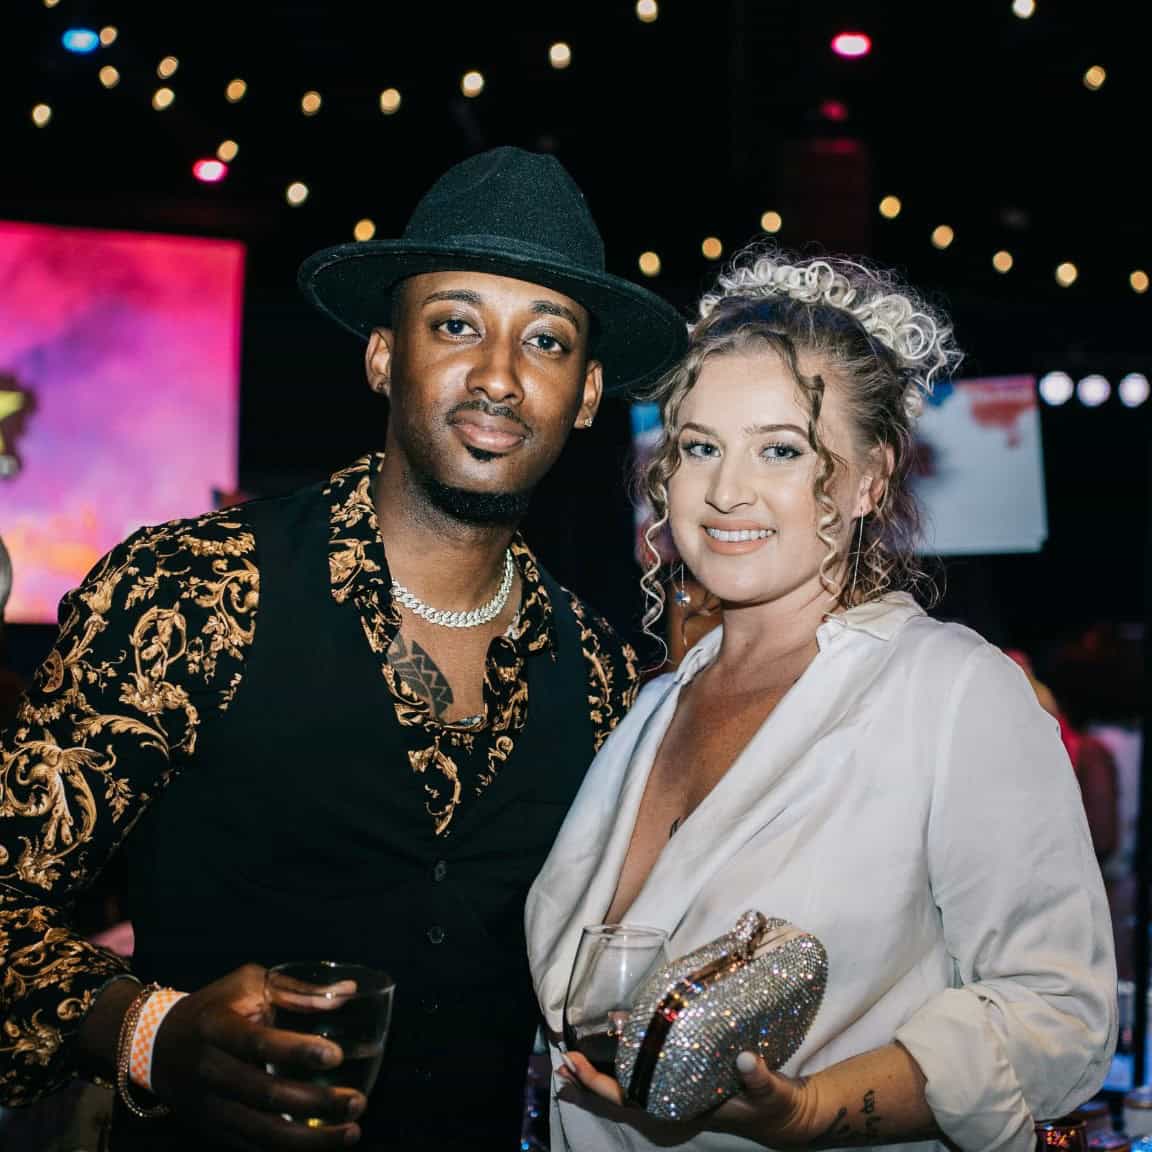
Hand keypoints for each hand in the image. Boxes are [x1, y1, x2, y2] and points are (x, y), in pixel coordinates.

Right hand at [150, 964, 362, 1149]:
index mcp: (216, 1028)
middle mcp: (210, 1071)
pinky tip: (321, 1147)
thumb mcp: (247, 984)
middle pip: (264, 1095)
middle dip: (315, 1102)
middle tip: (357, 1101)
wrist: (158, 1044)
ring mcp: (209, 1107)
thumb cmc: (215, 1007)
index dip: (297, 1051)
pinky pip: (252, 1148)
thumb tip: (347, 992)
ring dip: (309, 1140)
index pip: (257, 1043)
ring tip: (351, 1132)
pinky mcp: (213, 1130)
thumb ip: (296, 991)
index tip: (337, 1056)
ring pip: (260, 1133)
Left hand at [558, 1049, 819, 1146]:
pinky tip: (614, 1048)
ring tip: (573, 1059)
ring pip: (629, 1089)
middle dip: (588, 1083)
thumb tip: (747, 1060)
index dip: (598, 1086)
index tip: (573, 1066)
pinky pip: (644, 1078)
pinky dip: (623, 1067)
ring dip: (601, 1076)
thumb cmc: (776, 1105)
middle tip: (560, 1062)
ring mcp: (676, 1096)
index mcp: (681, 1109)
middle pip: (620, 1097)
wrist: (789, 1114)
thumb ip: (760, 1078)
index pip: (630, 1101)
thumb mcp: (772, 1092)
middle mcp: (672, 1104)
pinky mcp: (683, 1082)